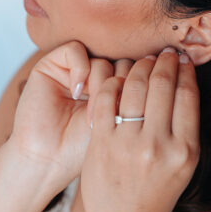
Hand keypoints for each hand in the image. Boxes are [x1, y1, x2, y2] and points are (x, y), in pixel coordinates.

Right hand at [8, 40, 132, 196]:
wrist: (46, 161)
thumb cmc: (82, 150)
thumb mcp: (117, 125)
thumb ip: (136, 100)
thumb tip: (164, 72)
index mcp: (116, 92)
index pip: (140, 76)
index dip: (141, 90)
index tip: (134, 116)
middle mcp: (97, 78)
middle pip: (125, 64)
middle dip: (123, 88)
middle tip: (115, 115)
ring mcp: (75, 71)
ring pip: (104, 58)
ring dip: (103, 85)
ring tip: (94, 116)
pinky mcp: (51, 65)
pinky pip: (76, 50)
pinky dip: (81, 69)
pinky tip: (77, 94)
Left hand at [80, 48, 200, 211]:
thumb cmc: (157, 193)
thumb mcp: (184, 165)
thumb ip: (184, 127)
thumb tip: (182, 81)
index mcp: (185, 151)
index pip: (187, 95)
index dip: (185, 70)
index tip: (183, 60)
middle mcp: (157, 146)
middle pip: (162, 85)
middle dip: (164, 61)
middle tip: (165, 53)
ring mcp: (127, 144)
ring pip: (135, 86)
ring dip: (140, 66)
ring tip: (144, 61)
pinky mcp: (101, 143)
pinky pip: (107, 98)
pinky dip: (114, 82)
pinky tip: (121, 78)